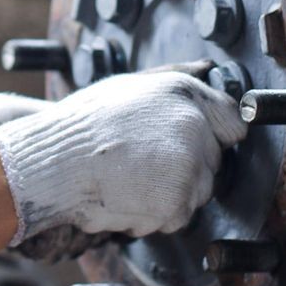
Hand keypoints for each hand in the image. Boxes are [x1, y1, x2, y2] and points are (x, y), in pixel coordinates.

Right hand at [0, 65, 245, 247]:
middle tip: (143, 163)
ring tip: (130, 178)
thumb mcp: (128, 86)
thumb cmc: (82, 125)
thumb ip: (173, 79)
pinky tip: (127, 196)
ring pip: (198, 193)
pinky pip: (178, 216)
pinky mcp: (176, 201)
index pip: (233, 121)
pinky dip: (156, 215)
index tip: (191, 146)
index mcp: (184, 93)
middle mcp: (193, 125)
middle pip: (215, 162)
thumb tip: (207, 68)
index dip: (214, 136)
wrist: (52, 162)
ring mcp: (188, 165)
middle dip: (186, 167)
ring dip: (171, 194)